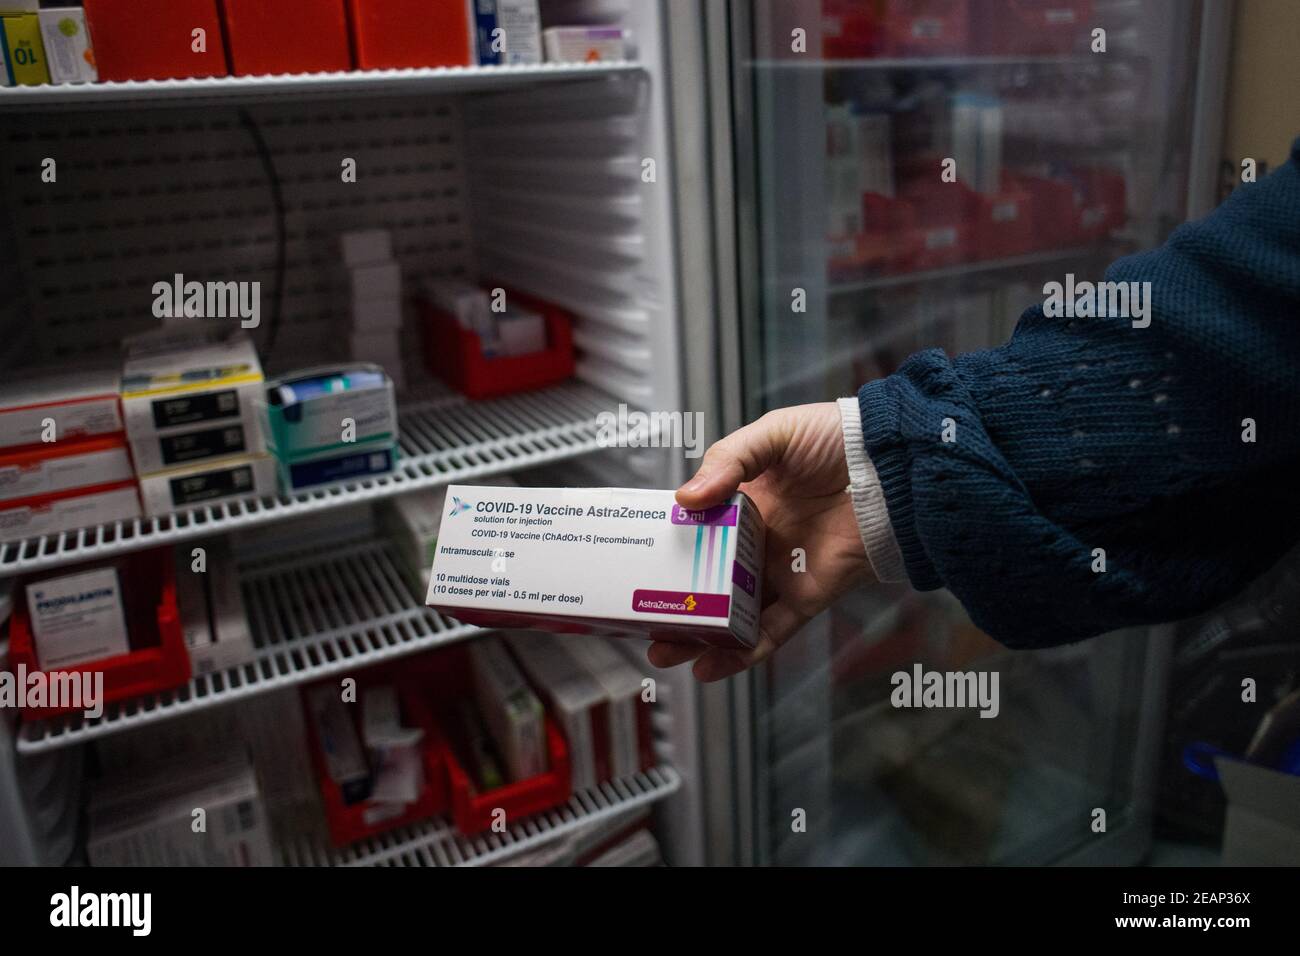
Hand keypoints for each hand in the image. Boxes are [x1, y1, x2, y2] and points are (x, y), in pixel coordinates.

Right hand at [648, 403, 870, 681]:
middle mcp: (756, 543)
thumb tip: (685, 498)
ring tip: (664, 651)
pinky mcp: (807, 597)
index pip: (694, 534)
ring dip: (697, 637)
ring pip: (730, 615)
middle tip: (638, 623)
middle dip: (671, 606)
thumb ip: (728, 461)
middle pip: (704, 583)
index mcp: (743, 505)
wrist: (894, 466)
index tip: (632, 566)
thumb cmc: (839, 440)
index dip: (664, 552)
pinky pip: (771, 633)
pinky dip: (741, 653)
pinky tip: (711, 666)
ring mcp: (780, 573)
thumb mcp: (773, 435)